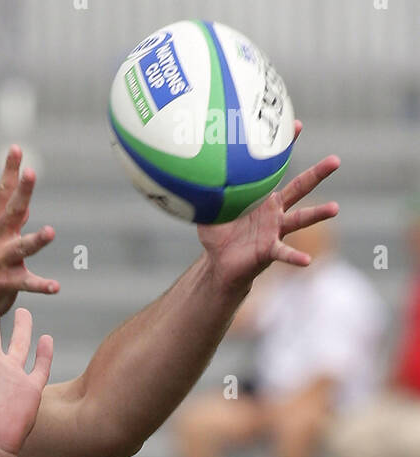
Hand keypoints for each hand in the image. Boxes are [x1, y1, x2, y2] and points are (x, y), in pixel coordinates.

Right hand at [0, 146, 58, 330]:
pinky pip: (27, 283)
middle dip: (22, 192)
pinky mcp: (6, 283)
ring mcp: (1, 261)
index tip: (16, 147)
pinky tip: (55, 287)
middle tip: (31, 173)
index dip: (10, 171)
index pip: (4, 194)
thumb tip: (27, 206)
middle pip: (13, 212)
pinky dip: (41, 285)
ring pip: (21, 247)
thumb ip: (11, 223)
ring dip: (36, 240)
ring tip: (50, 232)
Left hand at [197, 122, 339, 294]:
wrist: (220, 265)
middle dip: (318, 173)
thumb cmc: (218, 235)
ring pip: (300, 219)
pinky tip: (307, 261)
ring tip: (335, 208)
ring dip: (317, 214)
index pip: (278, 167)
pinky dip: (296, 256)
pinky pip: (284, 253)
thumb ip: (204, 191)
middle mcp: (275, 212)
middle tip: (336, 160)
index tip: (296, 124)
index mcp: (263, 197)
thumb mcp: (209, 210)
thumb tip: (187, 169)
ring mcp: (275, 231)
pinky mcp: (269, 251)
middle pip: (301, 188)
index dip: (286, 147)